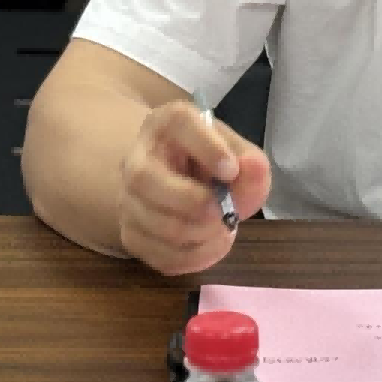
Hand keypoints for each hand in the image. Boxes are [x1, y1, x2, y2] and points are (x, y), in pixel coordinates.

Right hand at [118, 99, 270, 275]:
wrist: (184, 185)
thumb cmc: (214, 164)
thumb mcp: (239, 155)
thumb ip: (251, 163)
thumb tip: (252, 168)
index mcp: (168, 124)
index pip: (178, 123)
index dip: (207, 148)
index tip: (232, 170)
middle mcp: (137, 158)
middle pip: (146, 180)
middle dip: (195, 203)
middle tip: (225, 213)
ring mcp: (128, 199)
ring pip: (154, 223)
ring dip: (200, 234)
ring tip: (223, 228)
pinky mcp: (131, 235)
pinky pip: (160, 255)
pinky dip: (195, 257)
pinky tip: (211, 244)